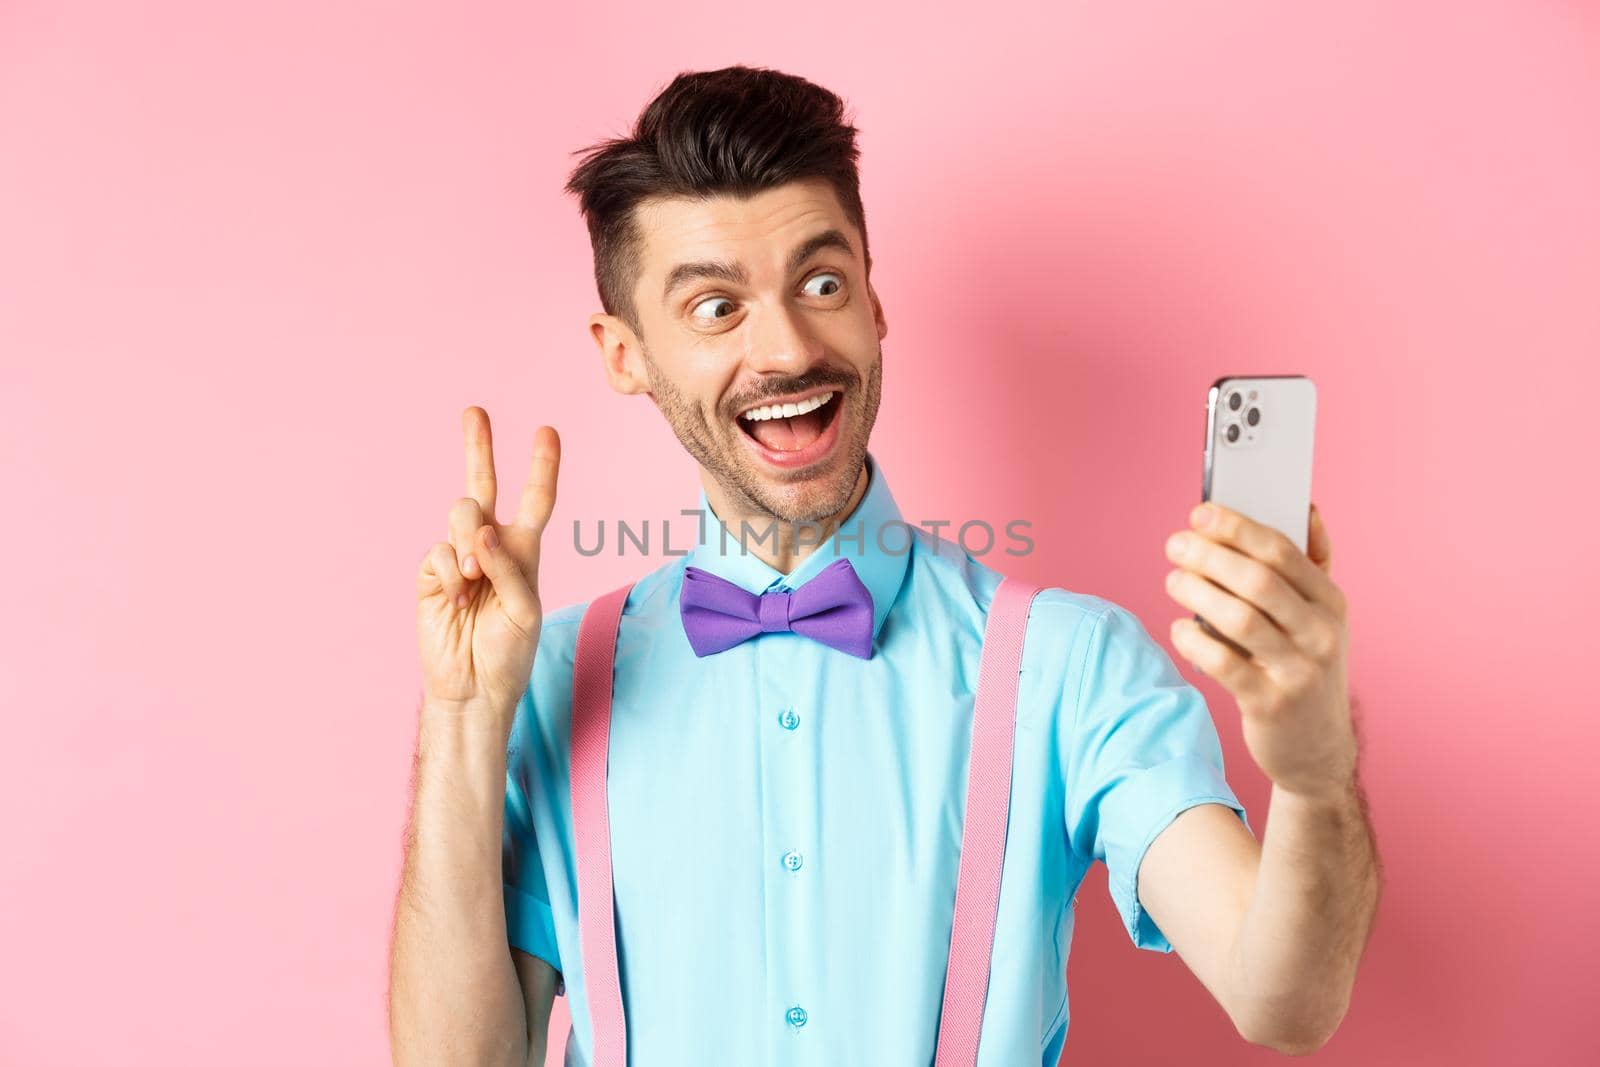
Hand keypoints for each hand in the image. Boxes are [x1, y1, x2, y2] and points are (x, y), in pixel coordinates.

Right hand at [415, 407, 559, 714]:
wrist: (473, 686)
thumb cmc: (509, 651)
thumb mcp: (525, 609)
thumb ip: (507, 566)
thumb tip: (480, 531)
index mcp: (523, 552)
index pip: (535, 501)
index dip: (542, 466)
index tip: (546, 430)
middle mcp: (490, 546)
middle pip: (484, 486)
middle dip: (478, 447)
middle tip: (474, 411)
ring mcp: (458, 557)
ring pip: (462, 514)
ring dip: (471, 539)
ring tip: (474, 577)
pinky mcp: (431, 572)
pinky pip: (440, 550)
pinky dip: (451, 571)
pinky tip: (456, 597)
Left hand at [1161, 502, 1356, 798]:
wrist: (1318, 748)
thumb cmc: (1305, 666)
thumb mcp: (1320, 617)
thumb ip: (1311, 564)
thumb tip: (1304, 507)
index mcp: (1331, 602)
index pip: (1283, 551)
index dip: (1238, 528)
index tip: (1200, 513)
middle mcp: (1321, 634)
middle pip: (1259, 580)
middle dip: (1210, 555)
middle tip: (1175, 544)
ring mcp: (1298, 671)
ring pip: (1240, 619)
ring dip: (1197, 593)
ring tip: (1173, 580)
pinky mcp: (1270, 704)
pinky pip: (1223, 664)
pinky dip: (1194, 641)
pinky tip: (1179, 629)